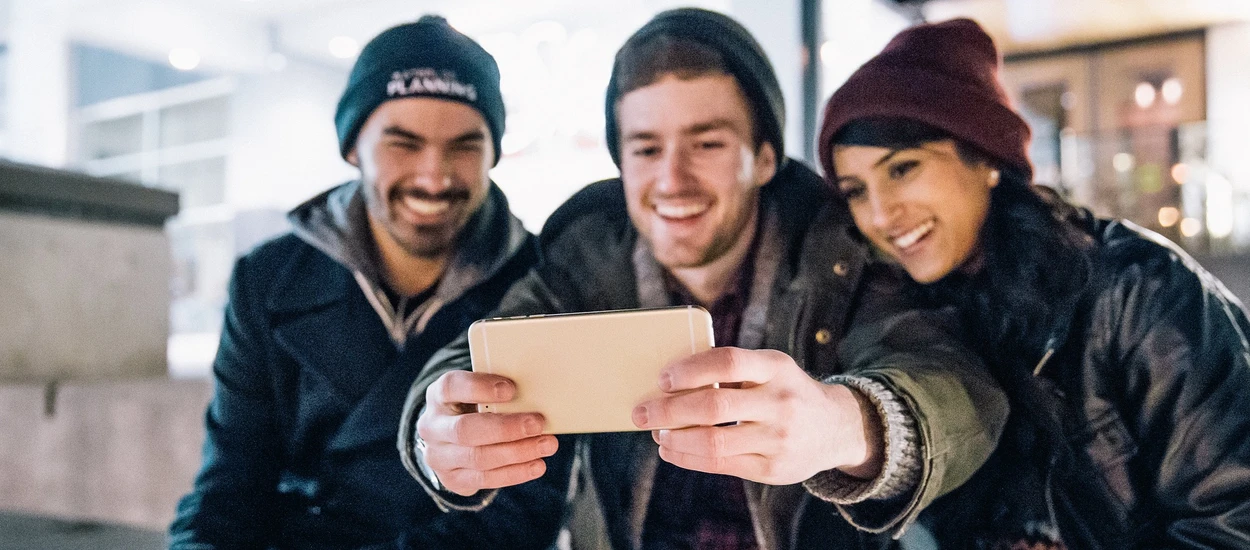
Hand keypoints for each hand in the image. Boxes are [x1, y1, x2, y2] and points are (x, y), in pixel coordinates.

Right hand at [416, 370, 559, 495]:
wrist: (452, 440)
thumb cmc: (475, 407)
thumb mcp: (479, 394)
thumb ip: (499, 394)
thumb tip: (537, 396)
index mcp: (437, 396)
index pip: (451, 387)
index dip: (479, 387)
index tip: (512, 389)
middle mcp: (431, 427)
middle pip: (465, 429)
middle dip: (506, 428)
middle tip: (538, 423)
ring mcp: (438, 457)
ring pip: (478, 457)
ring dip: (517, 452)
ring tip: (547, 445)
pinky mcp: (451, 480)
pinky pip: (485, 479)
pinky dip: (515, 473)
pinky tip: (537, 465)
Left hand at [631, 347, 882, 484]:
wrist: (836, 427)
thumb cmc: (785, 391)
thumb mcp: (771, 369)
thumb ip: (732, 370)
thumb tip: (670, 380)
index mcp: (776, 367)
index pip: (727, 362)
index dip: (690, 369)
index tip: (663, 379)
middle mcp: (780, 402)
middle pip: (714, 405)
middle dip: (669, 410)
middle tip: (642, 412)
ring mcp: (778, 438)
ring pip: (713, 441)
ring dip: (675, 438)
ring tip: (657, 434)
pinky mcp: (772, 469)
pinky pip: (720, 465)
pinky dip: (687, 458)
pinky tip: (671, 451)